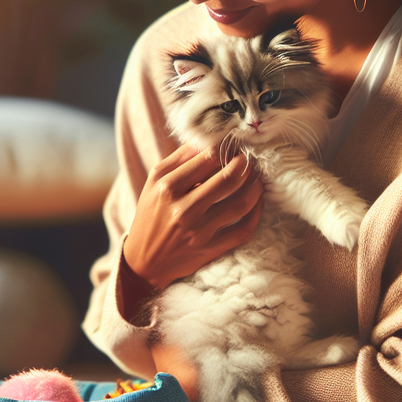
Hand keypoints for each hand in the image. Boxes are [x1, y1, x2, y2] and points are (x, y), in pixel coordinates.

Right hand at [123, 144, 263, 290]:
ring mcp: (199, 232)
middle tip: (251, 157)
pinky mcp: (210, 249)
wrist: (144, 261)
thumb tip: (207, 140)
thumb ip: (179, 158)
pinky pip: (243, 229)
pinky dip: (256, 213)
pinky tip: (256, 201)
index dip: (227, 147)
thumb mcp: (154, 182)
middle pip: (228, 179)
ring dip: (255, 185)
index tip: (235, 143)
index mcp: (168, 188)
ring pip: (241, 203)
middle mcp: (184, 209)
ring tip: (257, 176)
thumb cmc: (151, 215)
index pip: (208, 158)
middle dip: (246, 164)